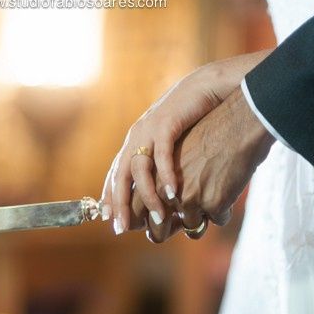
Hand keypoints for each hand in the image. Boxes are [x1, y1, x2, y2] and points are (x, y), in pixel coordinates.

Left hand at [100, 50, 271, 233]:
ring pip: (140, 170)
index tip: (108, 218)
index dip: (110, 196)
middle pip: (121, 175)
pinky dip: (166, 176)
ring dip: (149, 196)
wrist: (206, 86)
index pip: (116, 173)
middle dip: (119, 203)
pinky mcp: (166, 123)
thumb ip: (160, 162)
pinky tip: (171, 194)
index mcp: (135, 141)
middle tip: (121, 227)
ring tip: (158, 218)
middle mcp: (136, 136)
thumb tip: (162, 190)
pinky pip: (162, 156)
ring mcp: (149, 130)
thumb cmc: (192, 118)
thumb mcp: (169, 142)